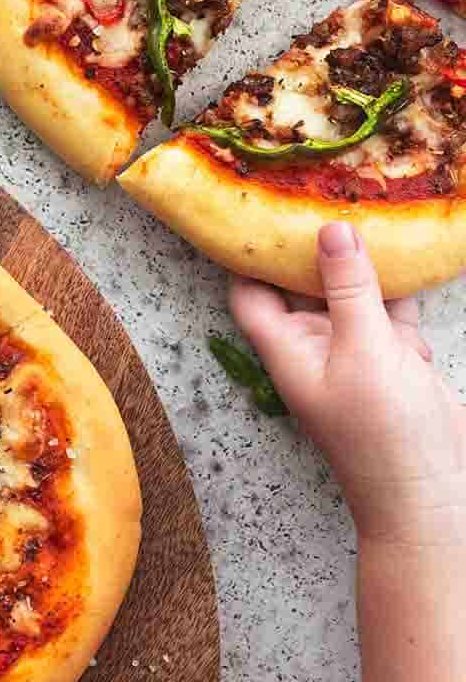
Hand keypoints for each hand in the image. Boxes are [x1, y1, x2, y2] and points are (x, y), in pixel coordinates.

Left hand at [230, 221, 465, 547]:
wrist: (436, 499)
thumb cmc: (387, 438)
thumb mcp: (365, 352)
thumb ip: (348, 290)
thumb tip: (329, 228)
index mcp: (288, 350)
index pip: (249, 291)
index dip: (245, 249)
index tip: (251, 199)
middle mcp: (316, 347)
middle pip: (301, 284)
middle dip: (310, 241)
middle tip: (318, 182)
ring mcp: (358, 353)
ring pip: (351, 292)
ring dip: (359, 257)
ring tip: (361, 197)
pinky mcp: (397, 359)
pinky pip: (390, 309)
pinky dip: (398, 283)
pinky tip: (408, 244)